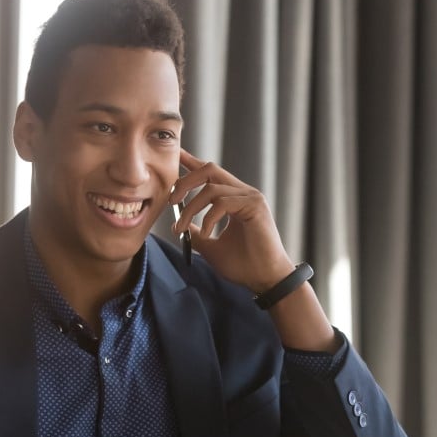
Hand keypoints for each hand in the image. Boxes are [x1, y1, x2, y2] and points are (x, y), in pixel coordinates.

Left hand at [169, 149, 295, 292]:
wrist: (265, 280)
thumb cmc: (244, 265)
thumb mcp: (211, 246)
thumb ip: (196, 232)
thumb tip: (178, 225)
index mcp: (234, 198)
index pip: (210, 173)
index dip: (192, 162)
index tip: (176, 155)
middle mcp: (243, 193)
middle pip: (209, 169)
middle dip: (185, 181)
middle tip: (170, 200)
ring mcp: (251, 197)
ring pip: (211, 188)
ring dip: (190, 208)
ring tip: (181, 228)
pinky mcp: (255, 206)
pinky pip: (223, 202)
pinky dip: (209, 218)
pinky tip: (207, 234)